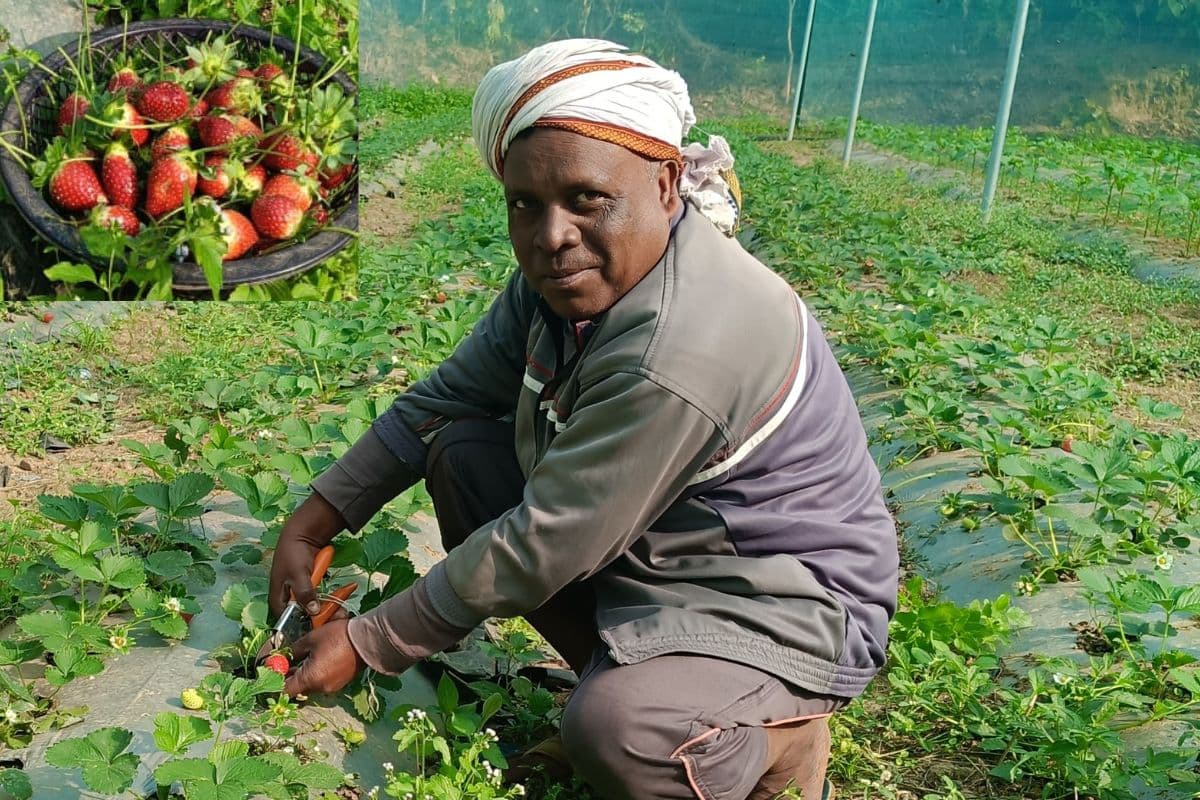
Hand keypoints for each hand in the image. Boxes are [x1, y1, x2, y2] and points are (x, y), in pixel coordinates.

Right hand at [269, 492, 345, 618]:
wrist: (302, 534)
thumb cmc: (294, 554)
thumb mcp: (299, 574)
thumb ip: (304, 593)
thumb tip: (312, 611)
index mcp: (277, 599)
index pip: (288, 622)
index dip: (303, 626)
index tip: (321, 627)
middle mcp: (286, 599)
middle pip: (302, 616)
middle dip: (320, 617)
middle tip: (338, 616)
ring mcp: (297, 593)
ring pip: (312, 608)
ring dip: (326, 608)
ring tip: (341, 610)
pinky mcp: (308, 588)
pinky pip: (317, 598)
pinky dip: (327, 598)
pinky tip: (339, 598)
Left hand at [284, 618, 365, 696]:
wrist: (368, 639)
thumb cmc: (337, 637)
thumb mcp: (310, 639)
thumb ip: (293, 651)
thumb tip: (281, 656)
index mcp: (310, 679)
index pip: (285, 690)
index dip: (276, 682)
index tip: (273, 671)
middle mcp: (320, 688)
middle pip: (298, 689)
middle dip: (290, 676)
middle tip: (286, 662)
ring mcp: (332, 687)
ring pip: (311, 685)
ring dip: (305, 675)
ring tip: (305, 658)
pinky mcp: (341, 683)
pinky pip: (323, 682)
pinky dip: (317, 674)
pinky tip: (320, 659)